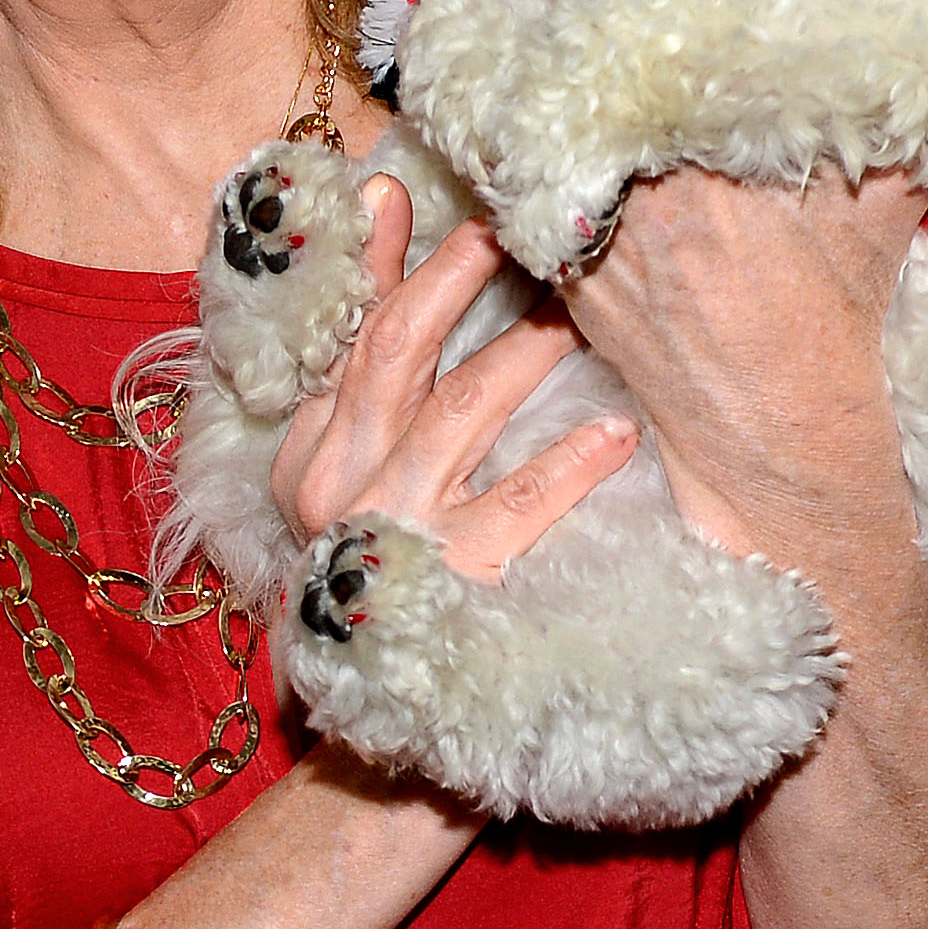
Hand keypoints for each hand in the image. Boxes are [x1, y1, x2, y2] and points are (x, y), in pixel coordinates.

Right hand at [270, 181, 636, 581]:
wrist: (375, 727)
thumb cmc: (381, 575)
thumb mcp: (356, 473)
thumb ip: (371, 357)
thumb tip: (386, 215)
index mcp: (309, 454)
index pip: (352, 338)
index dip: (390, 265)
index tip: (420, 201)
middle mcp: (338, 484)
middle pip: (399, 353)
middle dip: (457, 278)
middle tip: (518, 228)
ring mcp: (393, 529)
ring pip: (463, 410)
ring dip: (529, 352)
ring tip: (585, 313)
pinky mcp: (452, 580)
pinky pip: (515, 504)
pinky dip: (569, 464)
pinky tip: (617, 433)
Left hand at [546, 0, 927, 568]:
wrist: (772, 416)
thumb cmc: (834, 301)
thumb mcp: (881, 193)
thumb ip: (887, 107)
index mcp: (708, 123)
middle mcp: (633, 156)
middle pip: (569, 33)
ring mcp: (583, 208)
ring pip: (530, 93)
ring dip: (527, 39)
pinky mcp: (555, 254)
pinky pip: (513, 167)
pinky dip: (507, 120)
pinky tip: (501, 87)